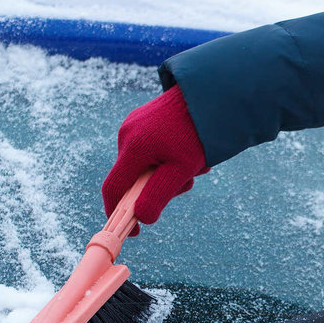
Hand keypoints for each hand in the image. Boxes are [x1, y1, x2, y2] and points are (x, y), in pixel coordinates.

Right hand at [102, 85, 208, 234]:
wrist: (210, 93)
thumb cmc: (197, 132)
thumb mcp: (181, 170)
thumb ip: (157, 195)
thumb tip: (141, 218)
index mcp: (132, 147)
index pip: (113, 189)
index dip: (118, 213)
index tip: (134, 230)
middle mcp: (127, 134)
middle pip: (133, 178)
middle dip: (158, 187)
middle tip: (187, 181)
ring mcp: (134, 125)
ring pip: (145, 165)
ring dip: (169, 173)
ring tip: (195, 162)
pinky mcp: (144, 120)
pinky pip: (151, 149)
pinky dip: (168, 158)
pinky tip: (189, 149)